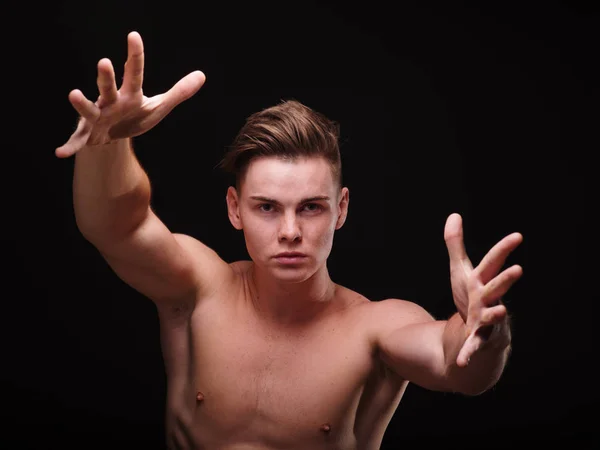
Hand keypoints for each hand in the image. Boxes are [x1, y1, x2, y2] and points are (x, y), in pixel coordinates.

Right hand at [56, 31, 205, 157]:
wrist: (115, 136)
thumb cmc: (135, 116)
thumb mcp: (159, 106)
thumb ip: (179, 92)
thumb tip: (202, 75)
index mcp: (129, 94)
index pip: (134, 72)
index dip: (135, 55)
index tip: (134, 35)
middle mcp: (110, 102)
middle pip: (108, 87)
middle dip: (106, 76)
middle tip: (104, 62)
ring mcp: (97, 117)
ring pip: (88, 109)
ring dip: (82, 103)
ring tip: (73, 94)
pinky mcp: (88, 134)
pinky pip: (77, 141)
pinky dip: (69, 146)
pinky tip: (60, 153)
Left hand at [444, 213, 522, 366]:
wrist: (476, 332)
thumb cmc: (471, 298)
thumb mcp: (460, 270)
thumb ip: (456, 244)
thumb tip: (454, 215)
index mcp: (483, 281)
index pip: (493, 262)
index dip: (504, 249)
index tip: (518, 236)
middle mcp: (489, 299)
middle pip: (497, 287)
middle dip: (506, 279)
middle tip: (517, 269)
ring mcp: (487, 320)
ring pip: (493, 316)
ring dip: (496, 314)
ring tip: (500, 310)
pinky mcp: (478, 339)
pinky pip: (473, 346)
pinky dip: (468, 353)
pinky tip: (461, 361)